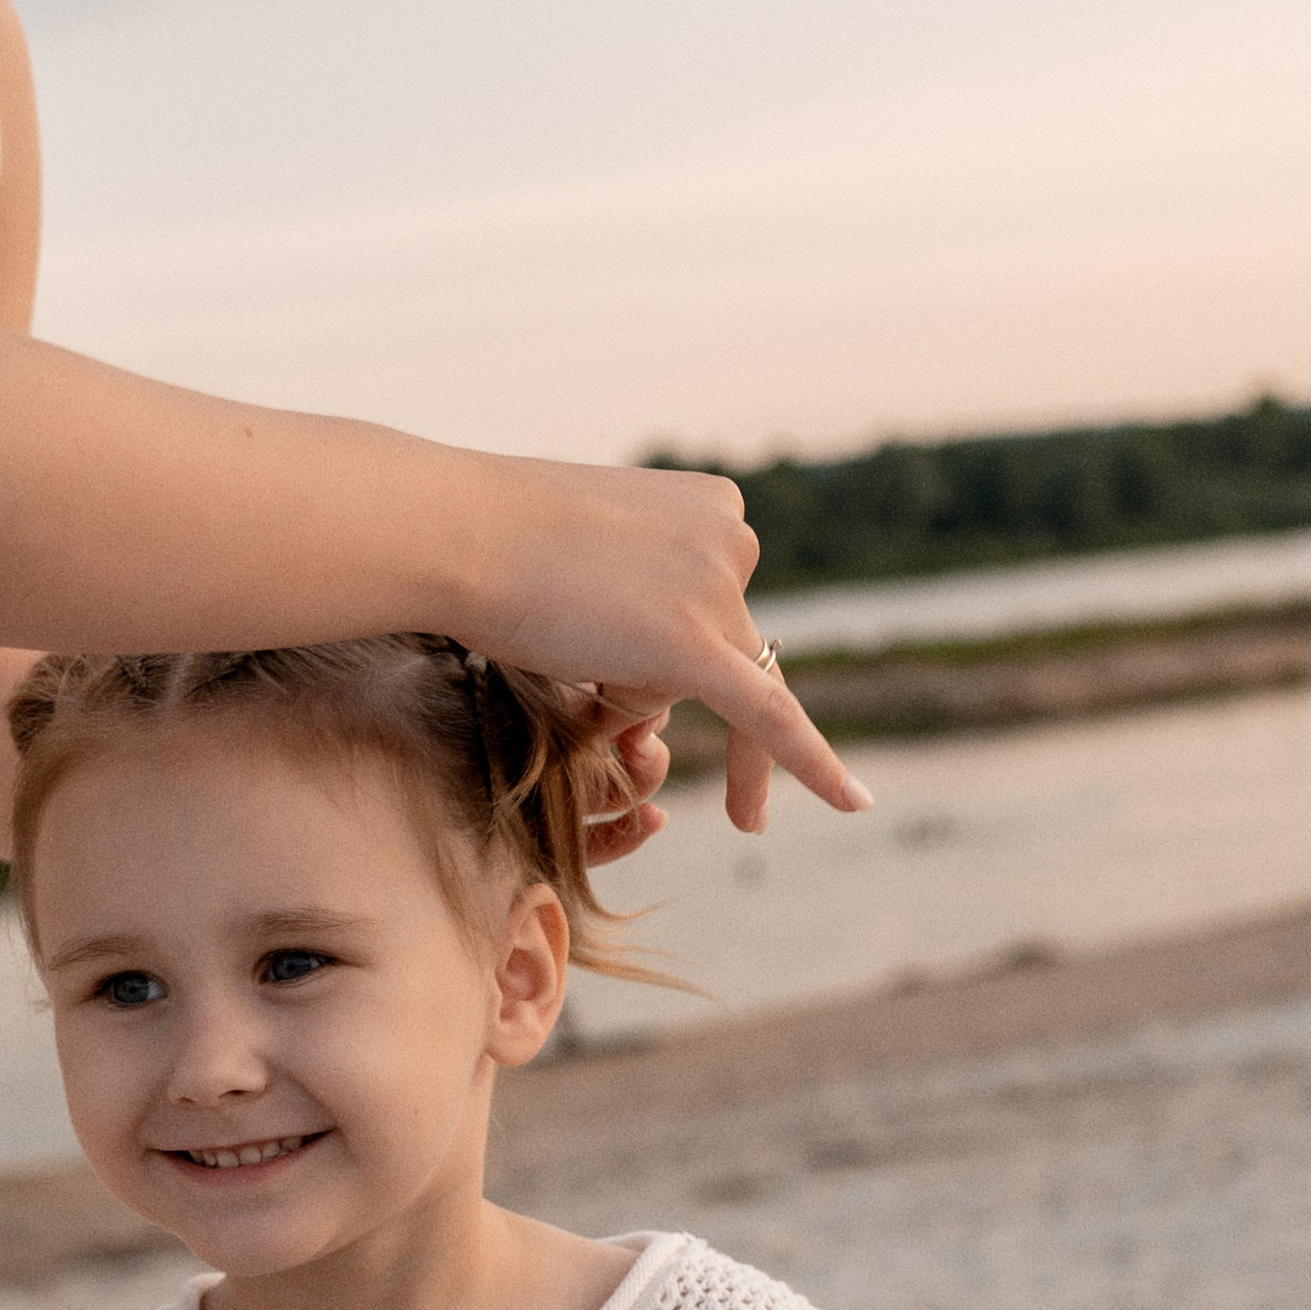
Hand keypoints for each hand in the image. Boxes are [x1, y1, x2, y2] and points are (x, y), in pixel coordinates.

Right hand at [480, 457, 867, 838]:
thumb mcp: (588, 546)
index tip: (604, 635)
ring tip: (568, 644)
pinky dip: (813, 766)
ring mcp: (721, 591)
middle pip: (715, 647)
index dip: (650, 635)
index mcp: (715, 505)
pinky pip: (770, 720)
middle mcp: (734, 538)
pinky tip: (854, 804)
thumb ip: (635, 588)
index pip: (710, 602)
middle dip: (643, 665)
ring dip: (631, 691)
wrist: (456, 529)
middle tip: (570, 633)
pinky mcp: (699, 647)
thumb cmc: (494, 534)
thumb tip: (645, 663)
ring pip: (704, 684)